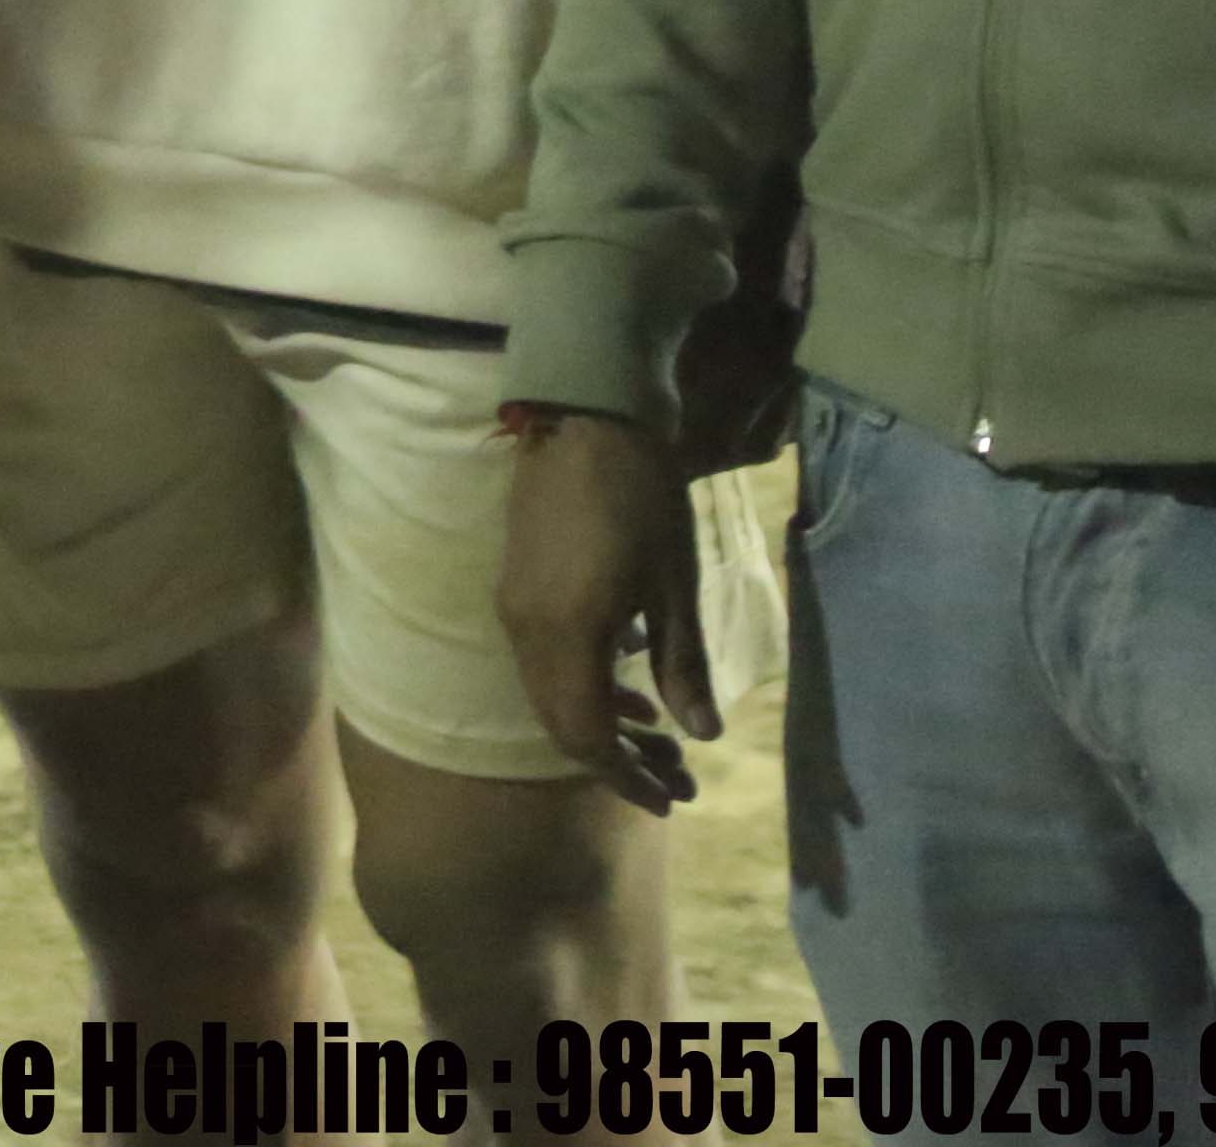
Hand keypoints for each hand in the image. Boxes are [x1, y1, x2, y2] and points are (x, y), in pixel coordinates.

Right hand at [497, 408, 716, 814]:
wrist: (585, 418)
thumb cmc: (642, 496)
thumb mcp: (675, 583)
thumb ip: (683, 664)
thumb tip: (701, 735)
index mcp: (568, 633)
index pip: (585, 733)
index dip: (627, 775)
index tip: (674, 798)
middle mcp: (527, 630)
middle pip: (560, 723)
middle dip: (615, 761)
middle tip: (674, 780)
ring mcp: (514, 608)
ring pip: (547, 695)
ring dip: (598, 726)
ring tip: (657, 738)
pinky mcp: (515, 589)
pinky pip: (541, 663)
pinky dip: (581, 690)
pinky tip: (625, 683)